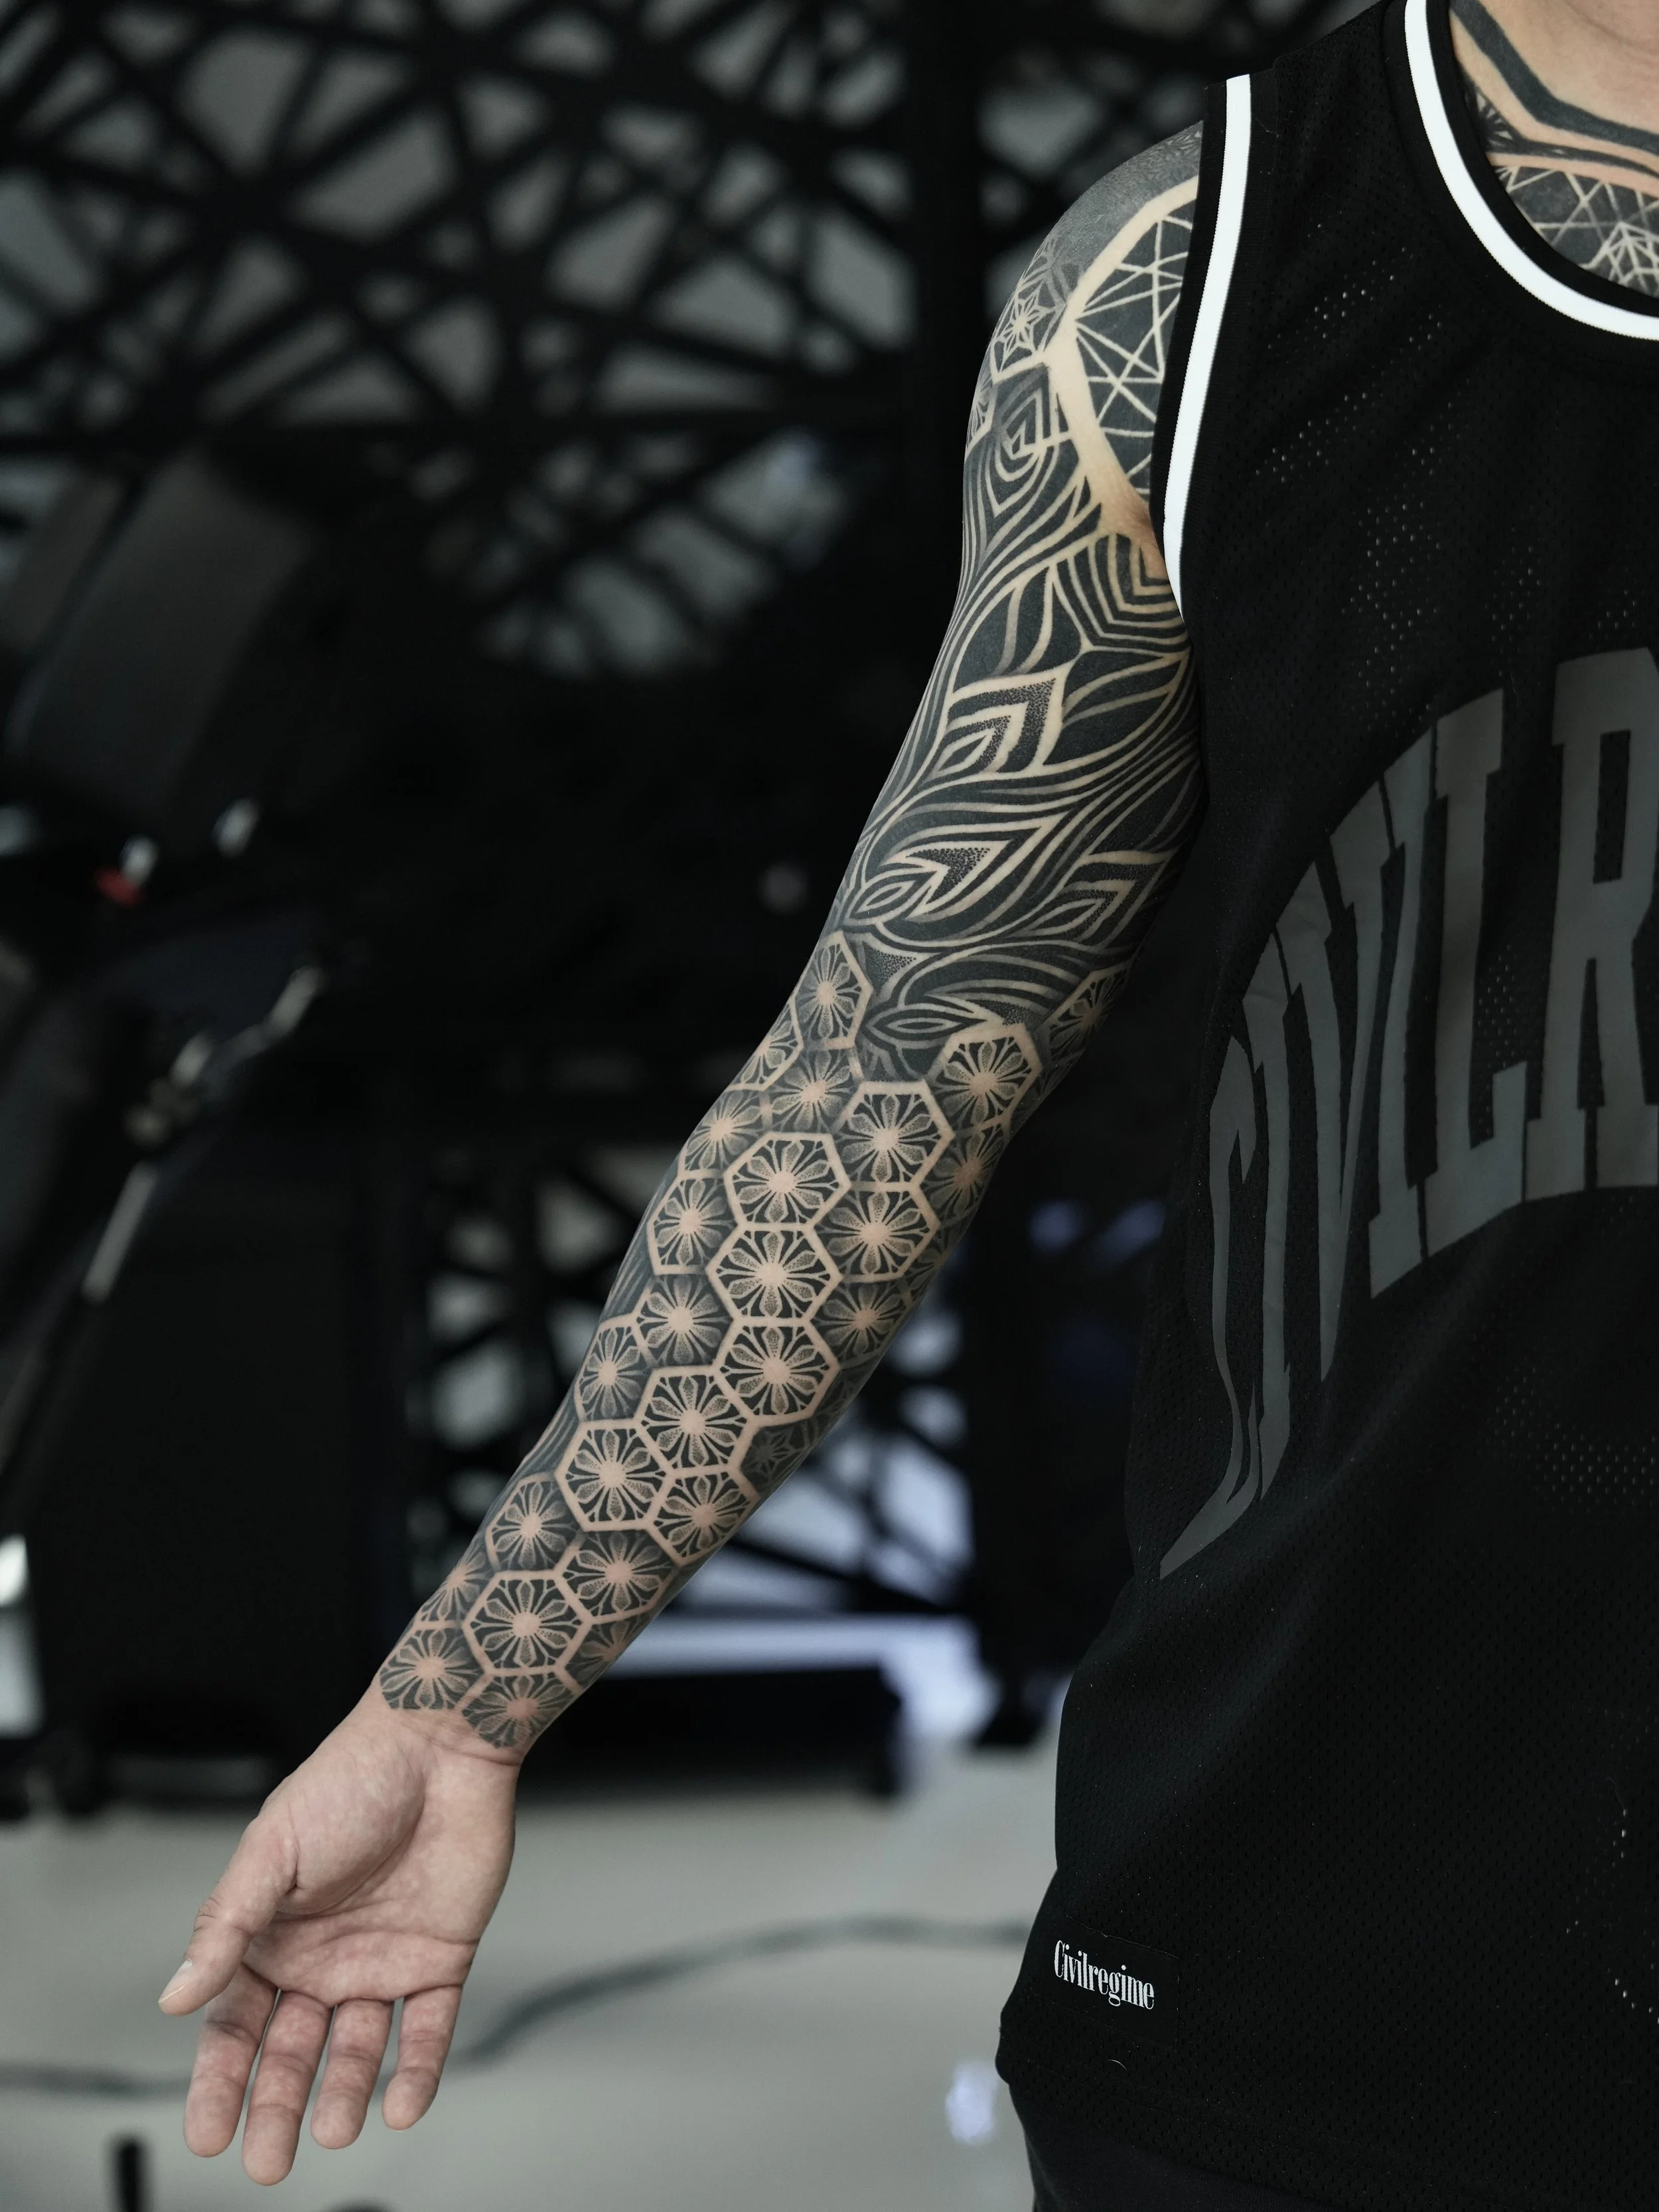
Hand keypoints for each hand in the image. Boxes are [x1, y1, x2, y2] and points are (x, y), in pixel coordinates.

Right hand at [158, 1692, 517, 2183]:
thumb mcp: (271, 1851)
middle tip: (266, 2162)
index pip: (237, 2024)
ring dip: (344, 2091)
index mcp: (272, 1935)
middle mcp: (324, 1957)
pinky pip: (428, 2027)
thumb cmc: (351, 1779)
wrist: (441, 1745)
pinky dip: (417, 2068)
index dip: (221, 2080)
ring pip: (358, 2048)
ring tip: (331, 2130)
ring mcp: (382, 1960)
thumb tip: (175, 1997)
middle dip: (277, 2106)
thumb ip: (226, 1928)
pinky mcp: (440, 1956)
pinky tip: (402, 2104)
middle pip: (293, 2050)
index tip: (207, 2134)